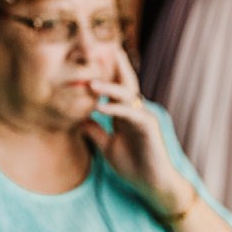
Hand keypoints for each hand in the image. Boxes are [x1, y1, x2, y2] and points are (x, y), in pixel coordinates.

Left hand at [81, 52, 195, 220]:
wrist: (151, 184)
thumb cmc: (133, 167)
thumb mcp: (107, 147)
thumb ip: (95, 132)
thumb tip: (79, 119)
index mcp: (125, 113)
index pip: (114, 87)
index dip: (104, 72)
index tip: (89, 58)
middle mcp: (136, 110)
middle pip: (124, 81)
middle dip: (113, 64)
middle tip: (99, 47)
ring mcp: (143, 116)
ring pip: (126, 95)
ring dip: (108, 87)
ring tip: (90, 81)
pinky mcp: (148, 126)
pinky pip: (130, 114)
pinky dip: (114, 109)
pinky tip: (99, 106)